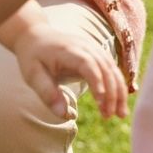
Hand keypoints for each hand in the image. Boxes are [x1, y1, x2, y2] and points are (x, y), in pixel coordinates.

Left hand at [13, 22, 128, 119]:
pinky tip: (118, 103)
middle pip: (104, 67)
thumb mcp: (33, 75)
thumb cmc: (33, 57)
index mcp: (67, 50)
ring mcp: (92, 47)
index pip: (88, 64)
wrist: (34, 36)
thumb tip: (64, 115)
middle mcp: (83, 46)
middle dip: (111, 92)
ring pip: (112, 68)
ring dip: (119, 91)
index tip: (101, 103)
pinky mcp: (96, 53)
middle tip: (109, 116)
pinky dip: (118, 85)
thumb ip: (48, 93)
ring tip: (120, 114)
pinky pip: (111, 68)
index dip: (97, 82)